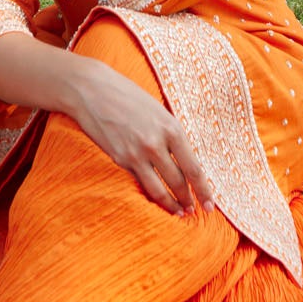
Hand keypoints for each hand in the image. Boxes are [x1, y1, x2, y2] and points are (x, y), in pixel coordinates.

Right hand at [67, 56, 215, 215]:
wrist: (93, 90)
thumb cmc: (129, 95)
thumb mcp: (159, 111)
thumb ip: (171, 134)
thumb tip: (184, 159)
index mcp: (171, 128)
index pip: (193, 168)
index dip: (203, 190)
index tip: (210, 205)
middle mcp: (156, 144)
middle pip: (178, 182)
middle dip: (189, 200)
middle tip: (196, 211)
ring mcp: (136, 154)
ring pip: (159, 190)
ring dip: (171, 204)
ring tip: (179, 212)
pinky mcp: (120, 159)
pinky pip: (140, 183)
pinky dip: (151, 194)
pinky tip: (157, 199)